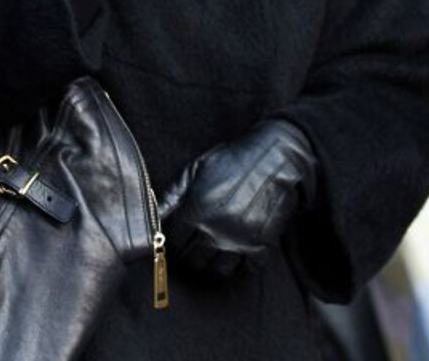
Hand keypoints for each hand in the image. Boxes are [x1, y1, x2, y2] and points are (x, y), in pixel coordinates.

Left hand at [156, 119, 316, 277]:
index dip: (174, 238)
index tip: (180, 233)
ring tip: (215, 249)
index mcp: (195, 212)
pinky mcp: (263, 245)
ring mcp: (239, 241)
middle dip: (191, 252)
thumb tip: (154, 215)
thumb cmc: (231, 160)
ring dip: (214, 262)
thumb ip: (171, 195)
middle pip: (193, 259)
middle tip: (196, 242)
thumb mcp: (194, 169)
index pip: (174, 242)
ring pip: (219, 270)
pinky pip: (248, 269)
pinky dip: (243, 264)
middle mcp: (215, 232)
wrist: (274, 157)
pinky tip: (239, 250)